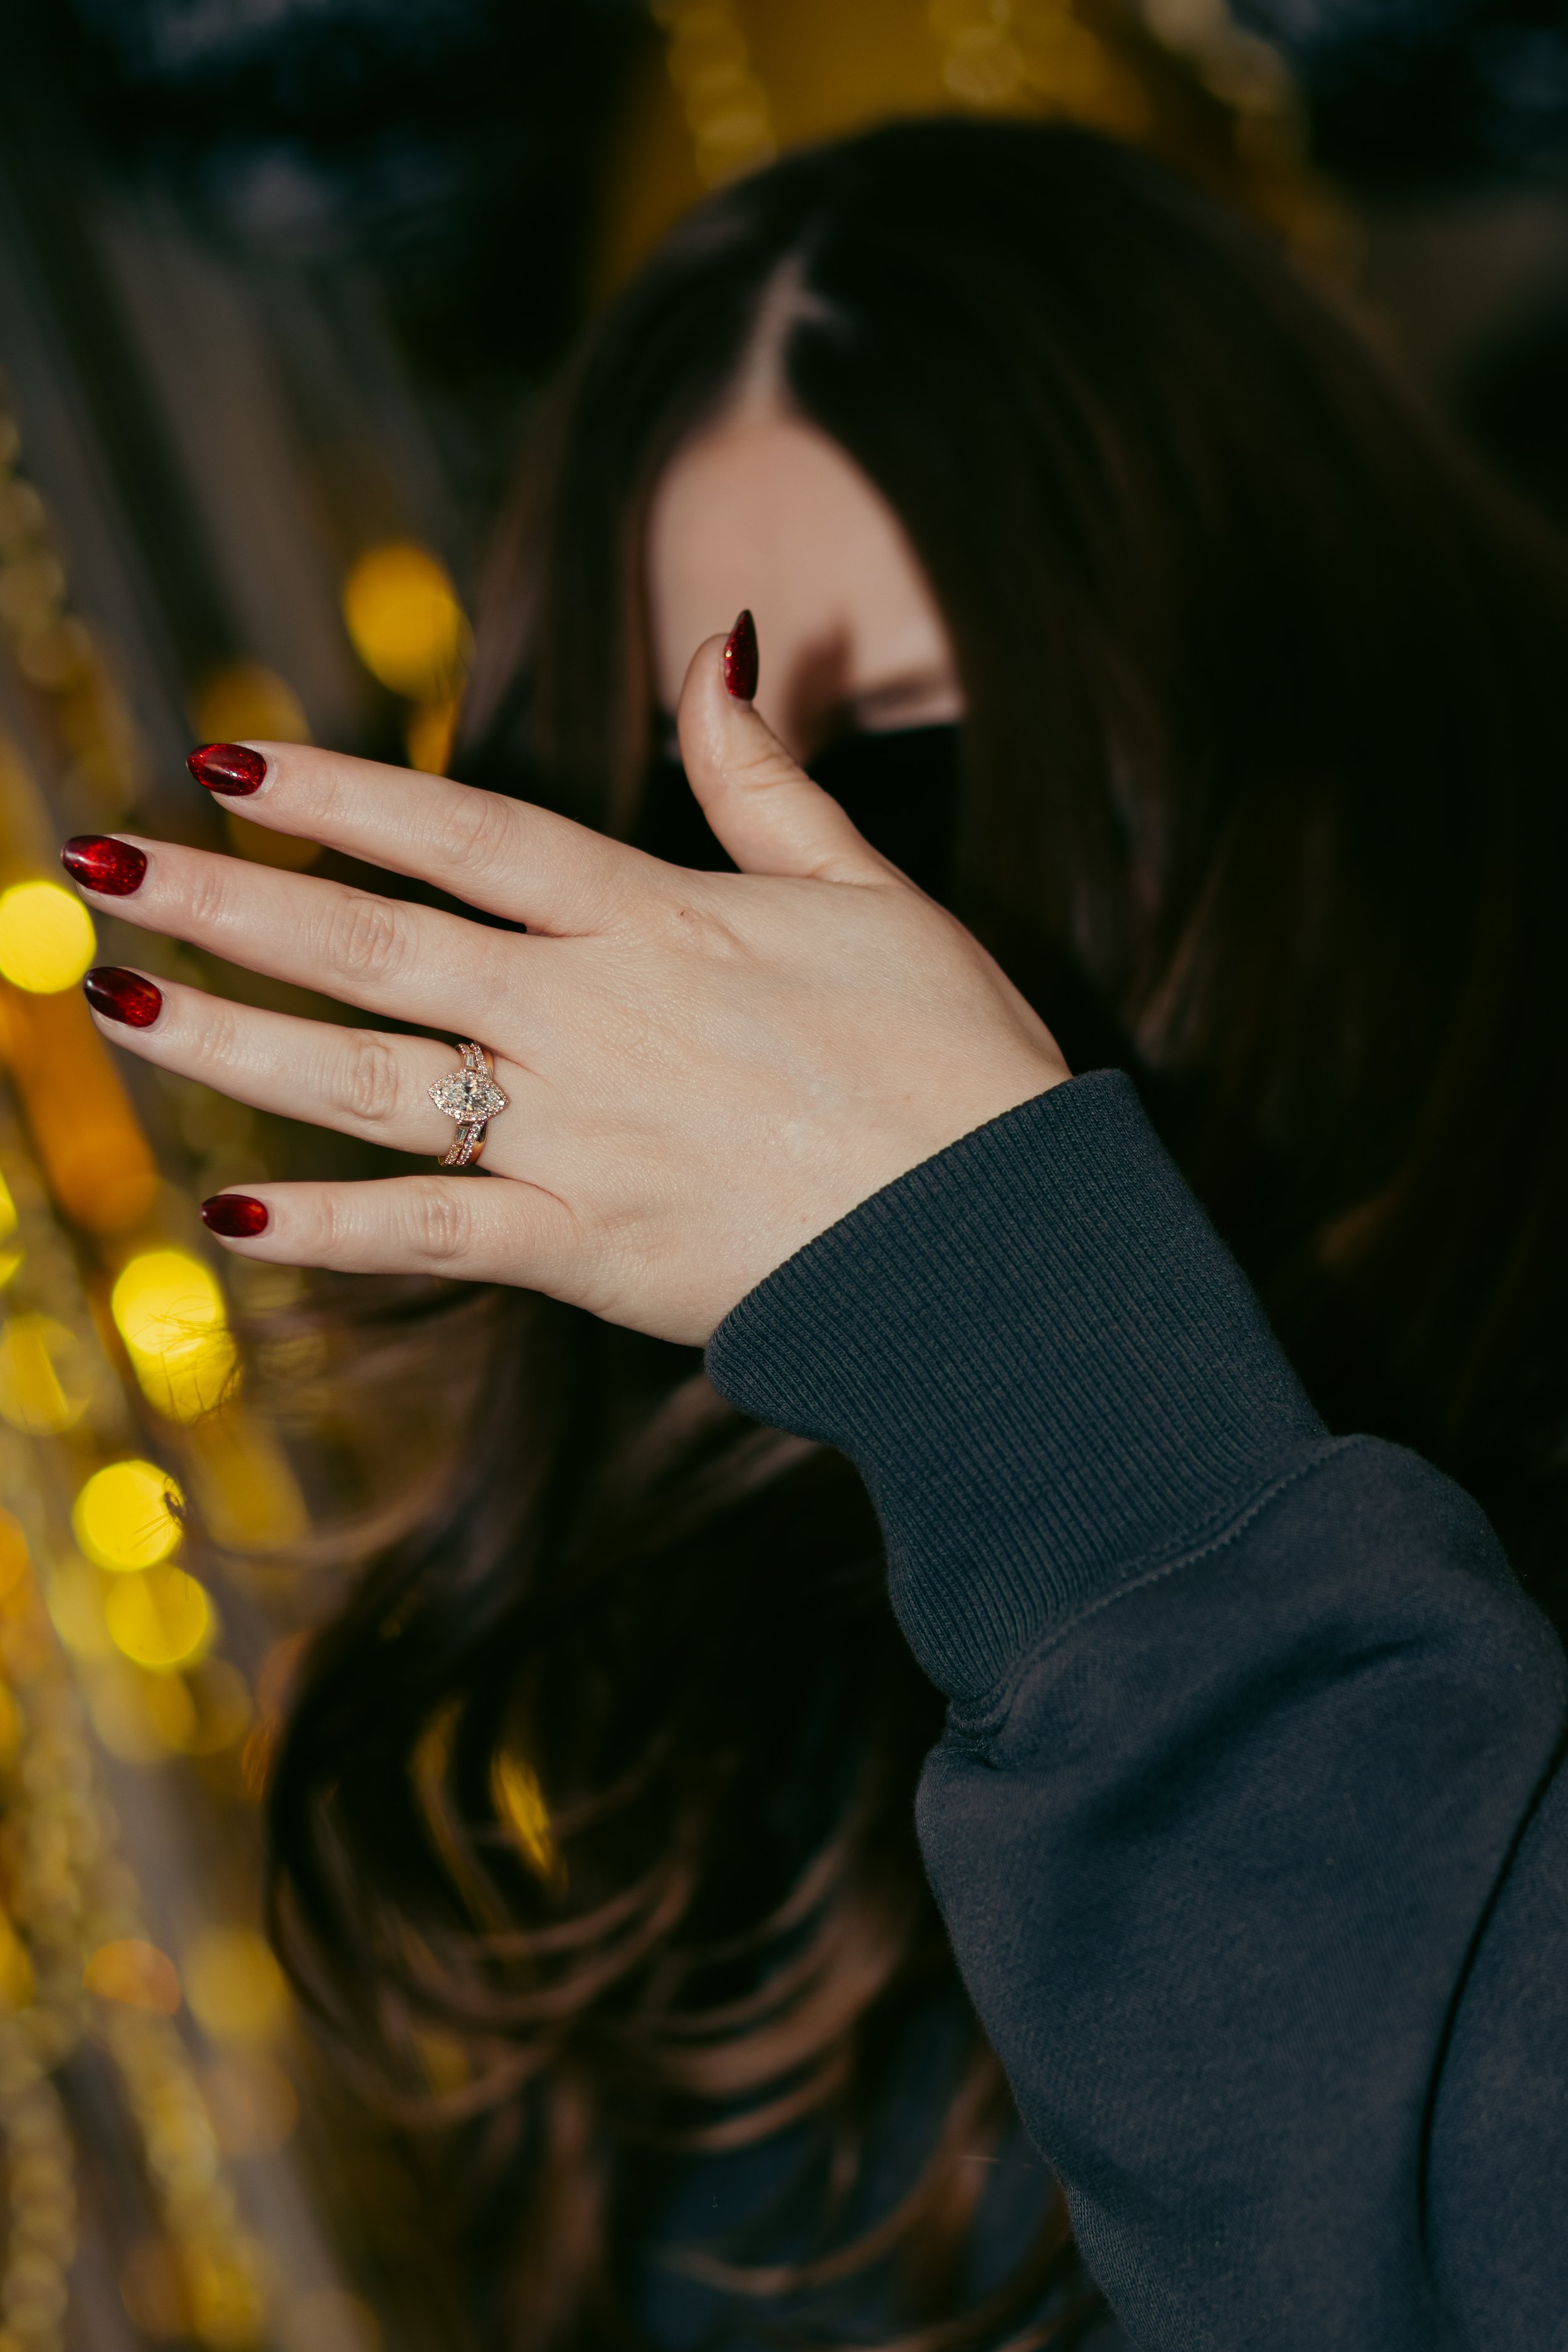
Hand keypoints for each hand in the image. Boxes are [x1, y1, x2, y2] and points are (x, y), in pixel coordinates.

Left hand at [71, 635, 1067, 1344]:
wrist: (999, 1238)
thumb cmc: (954, 1058)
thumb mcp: (872, 888)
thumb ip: (766, 779)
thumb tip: (720, 648)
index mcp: (658, 921)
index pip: (468, 834)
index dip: (344, 790)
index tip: (230, 756)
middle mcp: (594, 1017)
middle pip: (379, 944)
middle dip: (231, 901)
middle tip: (96, 867)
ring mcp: (580, 1135)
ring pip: (371, 1079)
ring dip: (234, 1038)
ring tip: (116, 1000)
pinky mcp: (587, 1248)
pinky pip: (432, 1236)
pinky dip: (328, 1229)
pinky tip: (223, 1211)